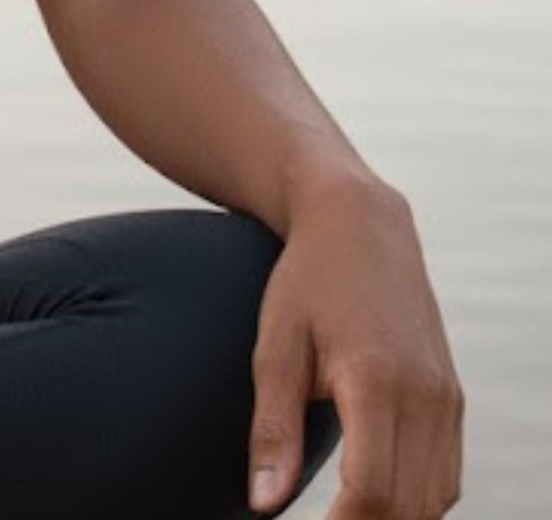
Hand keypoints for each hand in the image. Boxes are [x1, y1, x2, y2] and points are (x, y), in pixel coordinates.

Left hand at [248, 174, 462, 518]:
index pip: (371, 491)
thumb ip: (271, 429)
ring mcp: (447, 397)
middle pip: (408, 506)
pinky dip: (418, 500)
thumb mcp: (274, 346)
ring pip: (436, 499)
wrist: (359, 224)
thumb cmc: (304, 281)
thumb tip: (262, 505)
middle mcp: (424, 395)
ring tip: (343, 517)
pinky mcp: (453, 397)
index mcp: (375, 380)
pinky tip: (377, 500)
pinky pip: (446, 475)